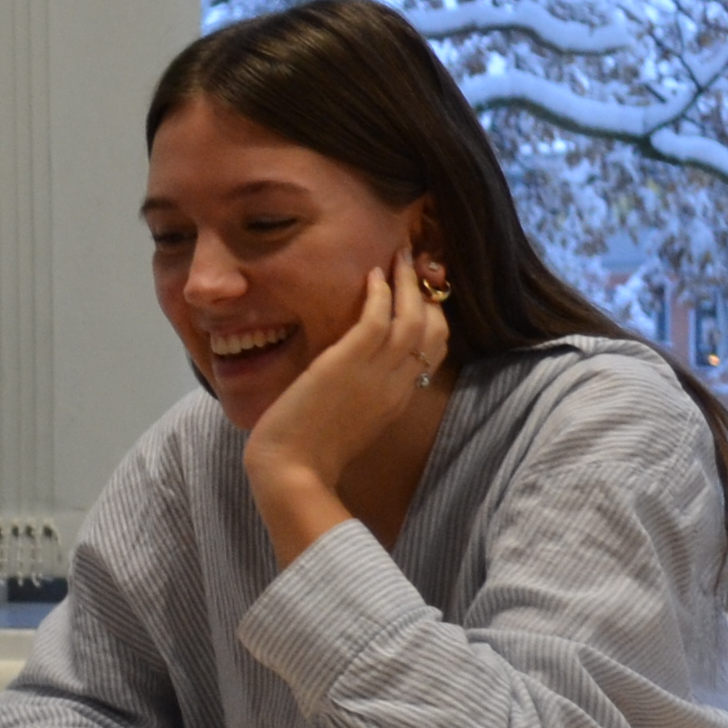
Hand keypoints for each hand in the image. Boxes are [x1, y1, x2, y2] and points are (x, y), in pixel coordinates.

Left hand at [241, 248, 450, 561]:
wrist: (292, 473)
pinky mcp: (348, 363)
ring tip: (398, 254)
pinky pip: (378, 318)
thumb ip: (358, 393)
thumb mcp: (347, 420)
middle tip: (413, 262)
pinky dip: (381, 292)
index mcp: (398, 398)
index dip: (432, 316)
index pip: (434, 349)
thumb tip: (347, 373)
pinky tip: (372, 273)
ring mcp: (376, 373)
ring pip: (412, 316)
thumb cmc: (307, 453)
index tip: (419, 293)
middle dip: (428, 291)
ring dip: (407, 280)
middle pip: (435, 327)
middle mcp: (397, 383)